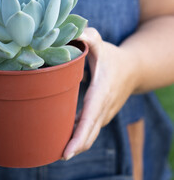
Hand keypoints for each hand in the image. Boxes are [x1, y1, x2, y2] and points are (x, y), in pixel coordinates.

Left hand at [63, 27, 137, 159]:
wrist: (134, 68)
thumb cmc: (113, 56)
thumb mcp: (101, 43)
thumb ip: (89, 37)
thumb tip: (75, 33)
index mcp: (102, 91)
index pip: (90, 117)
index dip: (79, 136)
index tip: (67, 152)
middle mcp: (104, 106)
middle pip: (90, 133)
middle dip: (75, 147)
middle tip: (56, 156)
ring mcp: (105, 113)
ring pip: (90, 134)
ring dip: (76, 144)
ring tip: (56, 151)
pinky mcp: (102, 114)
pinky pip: (90, 128)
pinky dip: (79, 136)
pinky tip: (65, 137)